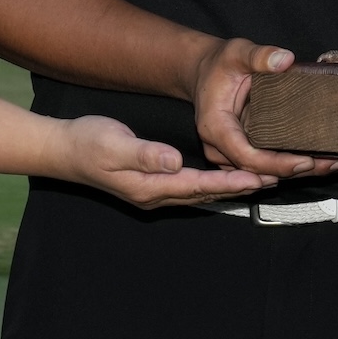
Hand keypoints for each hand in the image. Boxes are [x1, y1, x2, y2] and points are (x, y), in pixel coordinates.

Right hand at [60, 116, 266, 209]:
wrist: (64, 150)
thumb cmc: (88, 143)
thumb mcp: (114, 143)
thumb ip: (145, 153)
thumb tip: (174, 161)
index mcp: (150, 187)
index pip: (198, 186)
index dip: (228, 182)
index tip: (256, 178)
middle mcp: (156, 196)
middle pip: (206, 194)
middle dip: (239, 188)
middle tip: (273, 180)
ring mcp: (154, 193)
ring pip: (201, 193)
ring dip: (231, 188)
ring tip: (259, 180)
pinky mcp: (152, 185)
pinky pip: (191, 188)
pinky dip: (214, 184)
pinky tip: (227, 178)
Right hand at [190, 38, 337, 179]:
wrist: (205, 72)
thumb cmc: (219, 64)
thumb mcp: (236, 53)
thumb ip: (259, 55)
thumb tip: (284, 60)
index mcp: (216, 128)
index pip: (246, 156)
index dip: (276, 163)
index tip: (305, 161)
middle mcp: (221, 149)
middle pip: (261, 172)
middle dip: (299, 172)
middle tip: (335, 164)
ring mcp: (232, 155)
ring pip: (267, 174)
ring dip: (302, 173)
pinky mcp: (246, 154)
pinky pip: (269, 167)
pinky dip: (295, 167)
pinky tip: (324, 162)